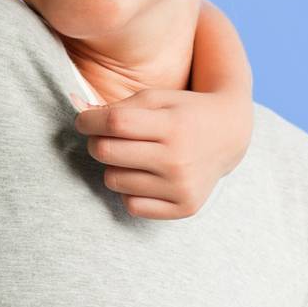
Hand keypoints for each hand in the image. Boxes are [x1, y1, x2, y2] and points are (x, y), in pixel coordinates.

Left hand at [73, 86, 245, 219]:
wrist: (227, 135)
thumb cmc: (183, 112)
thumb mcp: (155, 98)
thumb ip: (118, 107)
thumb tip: (80, 116)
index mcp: (172, 126)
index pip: (114, 123)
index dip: (89, 121)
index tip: (83, 121)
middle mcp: (178, 159)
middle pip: (107, 152)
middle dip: (96, 142)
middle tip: (103, 137)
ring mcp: (181, 187)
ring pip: (113, 181)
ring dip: (113, 167)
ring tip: (130, 156)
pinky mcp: (184, 208)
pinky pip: (132, 205)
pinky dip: (130, 191)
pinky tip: (144, 176)